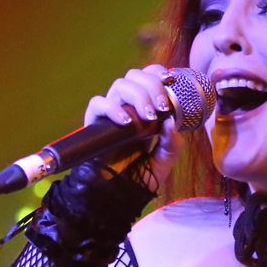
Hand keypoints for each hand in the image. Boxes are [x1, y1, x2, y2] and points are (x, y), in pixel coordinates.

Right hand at [84, 64, 185, 187]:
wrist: (120, 194)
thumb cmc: (141, 175)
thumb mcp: (165, 160)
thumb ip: (172, 142)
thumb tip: (171, 121)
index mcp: (145, 108)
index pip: (148, 77)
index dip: (157, 72)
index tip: (170, 80)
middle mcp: (127, 106)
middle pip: (135, 76)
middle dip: (152, 86)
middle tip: (162, 107)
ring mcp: (111, 113)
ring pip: (120, 85)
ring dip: (138, 95)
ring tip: (148, 116)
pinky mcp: (95, 123)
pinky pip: (98, 103)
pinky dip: (113, 108)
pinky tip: (126, 122)